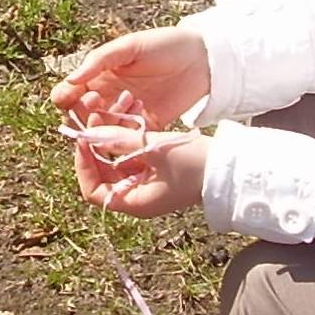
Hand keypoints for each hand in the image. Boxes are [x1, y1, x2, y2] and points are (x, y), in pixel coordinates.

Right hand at [50, 28, 210, 130]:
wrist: (203, 58)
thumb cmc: (165, 45)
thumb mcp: (130, 46)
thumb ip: (99, 61)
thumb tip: (71, 80)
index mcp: (98, 75)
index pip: (68, 93)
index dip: (65, 98)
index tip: (76, 96)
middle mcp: (107, 96)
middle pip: (80, 115)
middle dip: (82, 114)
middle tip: (97, 104)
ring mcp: (125, 112)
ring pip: (101, 129)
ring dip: (104, 124)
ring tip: (123, 106)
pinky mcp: (145, 125)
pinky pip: (126, 137)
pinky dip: (125, 133)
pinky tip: (138, 115)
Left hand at [73, 121, 209, 217]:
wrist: (232, 168)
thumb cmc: (197, 165)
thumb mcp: (157, 149)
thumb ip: (122, 140)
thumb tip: (89, 133)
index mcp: (135, 202)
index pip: (94, 191)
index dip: (84, 166)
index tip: (82, 140)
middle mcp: (137, 196)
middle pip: (103, 174)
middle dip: (98, 147)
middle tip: (95, 120)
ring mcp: (148, 183)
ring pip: (118, 161)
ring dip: (115, 138)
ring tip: (116, 112)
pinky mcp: (157, 170)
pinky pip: (135, 155)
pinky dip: (131, 139)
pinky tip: (132, 116)